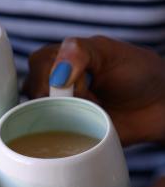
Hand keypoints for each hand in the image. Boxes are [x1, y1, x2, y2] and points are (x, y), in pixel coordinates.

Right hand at [24, 36, 164, 145]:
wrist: (156, 107)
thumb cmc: (136, 73)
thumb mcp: (107, 51)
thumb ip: (77, 51)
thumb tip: (55, 77)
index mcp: (58, 60)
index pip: (38, 64)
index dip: (57, 73)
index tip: (84, 78)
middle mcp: (51, 85)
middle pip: (33, 90)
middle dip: (61, 96)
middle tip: (90, 97)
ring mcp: (54, 110)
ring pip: (36, 113)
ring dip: (61, 115)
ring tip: (87, 113)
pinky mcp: (60, 134)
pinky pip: (43, 136)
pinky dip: (57, 134)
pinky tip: (76, 129)